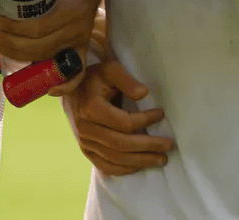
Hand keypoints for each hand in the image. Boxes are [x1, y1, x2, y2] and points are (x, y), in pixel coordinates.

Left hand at [0, 0, 103, 95]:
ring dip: (24, 59)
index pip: (38, 28)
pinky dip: (65, 86)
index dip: (14, 29)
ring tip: (6, 49)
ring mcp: (80, 41)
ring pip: (50, 59)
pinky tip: (47, 88)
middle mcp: (76, 29)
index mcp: (70, 10)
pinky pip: (78, 73)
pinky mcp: (82, 48)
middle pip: (40, 48)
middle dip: (13, 45)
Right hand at [63, 60, 174, 175]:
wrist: (70, 92)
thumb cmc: (93, 79)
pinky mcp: (85, 151)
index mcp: (92, 109)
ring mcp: (85, 142)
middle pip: (121, 144)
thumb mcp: (110, 69)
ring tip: (161, 159)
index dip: (145, 120)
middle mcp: (86, 129)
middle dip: (148, 146)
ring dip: (140, 161)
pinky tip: (139, 166)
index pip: (124, 122)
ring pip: (115, 158)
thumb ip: (126, 80)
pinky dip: (123, 169)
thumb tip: (144, 94)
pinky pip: (105, 166)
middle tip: (168, 146)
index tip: (161, 114)